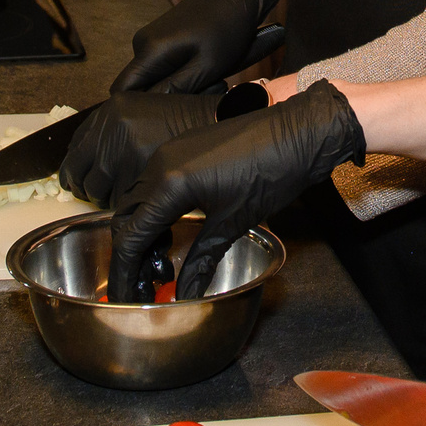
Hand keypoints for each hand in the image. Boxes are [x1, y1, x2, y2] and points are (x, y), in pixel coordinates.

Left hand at [58, 90, 224, 204]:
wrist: (226, 125)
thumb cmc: (195, 122)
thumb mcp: (148, 110)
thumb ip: (120, 128)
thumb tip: (94, 156)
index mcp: (113, 109)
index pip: (76, 146)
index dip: (75, 166)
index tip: (76, 178)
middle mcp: (114, 126)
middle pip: (79, 171)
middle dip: (87, 187)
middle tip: (99, 196)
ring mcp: (125, 148)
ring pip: (97, 190)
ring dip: (106, 199)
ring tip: (125, 201)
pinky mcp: (139, 172)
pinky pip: (119, 201)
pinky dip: (126, 208)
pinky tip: (140, 204)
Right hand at [109, 81, 364, 299]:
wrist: (299, 132)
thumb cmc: (272, 173)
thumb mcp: (233, 222)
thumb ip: (201, 259)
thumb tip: (185, 292)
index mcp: (169, 183)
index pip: (131, 235)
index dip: (126, 270)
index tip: (128, 294)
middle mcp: (160, 162)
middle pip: (126, 214)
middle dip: (129, 250)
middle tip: (142, 280)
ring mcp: (170, 151)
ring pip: (138, 197)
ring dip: (142, 228)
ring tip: (158, 259)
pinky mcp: (183, 147)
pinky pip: (154, 181)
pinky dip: (155, 208)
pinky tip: (173, 227)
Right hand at [111, 0, 286, 94]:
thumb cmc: (226, 29)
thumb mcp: (206, 66)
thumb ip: (175, 89)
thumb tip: (146, 109)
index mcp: (148, 51)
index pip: (121, 92)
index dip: (138, 109)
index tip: (167, 112)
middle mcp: (141, 45)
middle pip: (140, 88)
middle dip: (168, 98)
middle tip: (204, 91)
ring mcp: (149, 41)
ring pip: (154, 79)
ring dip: (179, 87)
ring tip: (211, 80)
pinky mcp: (159, 41)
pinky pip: (162, 68)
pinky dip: (181, 75)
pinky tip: (205, 71)